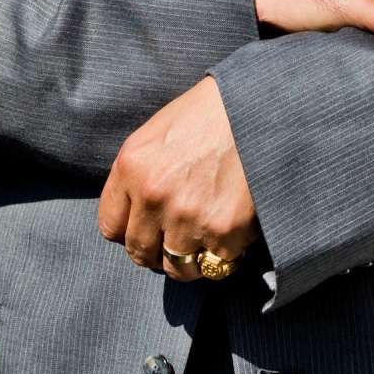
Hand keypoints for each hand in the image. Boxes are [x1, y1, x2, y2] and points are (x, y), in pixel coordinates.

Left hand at [98, 75, 259, 281]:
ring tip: (205, 240)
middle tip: (177, 238)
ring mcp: (189, 217)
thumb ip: (136, 175)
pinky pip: (217, 263)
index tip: (148, 227)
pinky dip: (226, 253)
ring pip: (177, 268)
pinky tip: (233, 231)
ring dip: (190, 259)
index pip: (111, 227)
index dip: (131, 229)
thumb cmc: (211, 112)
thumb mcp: (157, 132)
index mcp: (132, 167)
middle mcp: (154, 196)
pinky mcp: (225, 230)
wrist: (262, 104)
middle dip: (157, 250)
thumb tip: (133, 215)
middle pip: (140, 253)